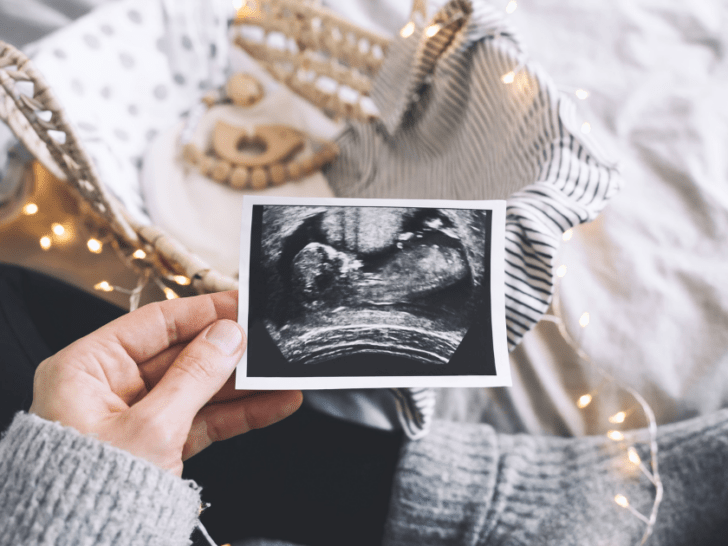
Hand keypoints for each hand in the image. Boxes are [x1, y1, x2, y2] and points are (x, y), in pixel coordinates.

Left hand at [29, 291, 301, 475]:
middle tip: (266, 341)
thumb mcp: (150, 428)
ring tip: (280, 375)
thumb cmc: (90, 494)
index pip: (154, 323)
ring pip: (198, 388)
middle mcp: (108, 389)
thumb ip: (195, 376)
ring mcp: (135, 418)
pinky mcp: (157, 445)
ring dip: (243, 385)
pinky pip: (203, 420)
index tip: (240, 305)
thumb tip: (227, 336)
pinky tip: (272, 404)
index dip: (203, 312)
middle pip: (181, 354)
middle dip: (228, 351)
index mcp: (86, 369)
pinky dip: (238, 414)